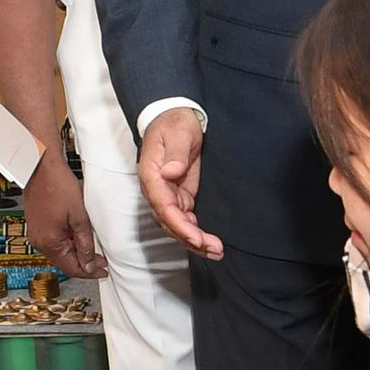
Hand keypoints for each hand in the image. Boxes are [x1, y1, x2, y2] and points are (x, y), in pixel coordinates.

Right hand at [19, 160, 105, 277]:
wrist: (41, 166)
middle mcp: (39, 242)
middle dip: (83, 263)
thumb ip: (85, 243)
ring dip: (75, 253)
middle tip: (100, 261)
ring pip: (59, 253)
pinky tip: (77, 237)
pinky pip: (53, 242)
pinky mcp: (36, 225)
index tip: (102, 270)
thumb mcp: (79, 217)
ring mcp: (36, 234)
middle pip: (64, 262)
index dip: (89, 271)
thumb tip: (88, 264)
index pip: (71, 268)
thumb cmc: (57, 185)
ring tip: (92, 249)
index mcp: (49, 242)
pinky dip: (67, 243)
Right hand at [138, 109, 222, 257]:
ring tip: (216, 252)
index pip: (163, 208)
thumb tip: (171, 173)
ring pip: (178, 226)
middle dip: (190, 240)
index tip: (197, 238)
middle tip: (214, 250)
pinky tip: (211, 243)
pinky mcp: (180, 196)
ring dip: (195, 241)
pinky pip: (185, 220)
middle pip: (170, 223)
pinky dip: (196, 232)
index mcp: (152, 177)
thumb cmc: (174, 124)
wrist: (175, 118)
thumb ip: (175, 154)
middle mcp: (157, 191)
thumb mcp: (178, 134)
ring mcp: (168, 196)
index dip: (180, 226)